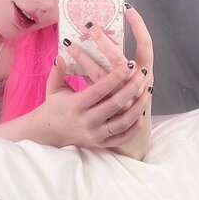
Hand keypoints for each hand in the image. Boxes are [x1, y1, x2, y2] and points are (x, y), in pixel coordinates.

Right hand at [61, 6, 153, 153]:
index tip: (129, 64)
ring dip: (138, 107)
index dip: (116, 76)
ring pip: (123, 122)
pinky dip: (134, 127)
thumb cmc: (54, 107)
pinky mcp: (101, 143)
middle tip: (143, 74)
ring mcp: (95, 134)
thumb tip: (60, 56)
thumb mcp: (53, 89)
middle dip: (132, 87)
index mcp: (76, 105)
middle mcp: (87, 121)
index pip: (100, 89)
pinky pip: (122, 137)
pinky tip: (141, 114)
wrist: (50, 133)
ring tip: (148, 91)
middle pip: (115, 104)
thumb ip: (57, 72)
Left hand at [63, 5, 153, 96]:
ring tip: (70, 43)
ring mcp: (119, 96)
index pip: (146, 44)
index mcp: (145, 72)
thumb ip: (119, 60)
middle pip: (118, 57)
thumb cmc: (127, 101)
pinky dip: (79, 70)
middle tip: (90, 25)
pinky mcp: (104, 105)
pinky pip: (90, 85)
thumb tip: (105, 34)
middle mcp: (135, 83)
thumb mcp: (130, 80)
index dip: (139, 26)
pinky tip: (65, 60)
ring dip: (83, 56)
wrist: (130, 133)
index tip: (127, 8)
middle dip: (103, 39)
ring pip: (100, 72)